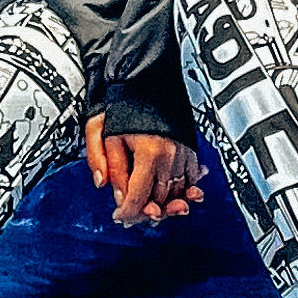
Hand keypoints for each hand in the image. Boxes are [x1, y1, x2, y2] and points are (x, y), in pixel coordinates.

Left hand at [85, 114, 200, 225]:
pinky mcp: (190, 148)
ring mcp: (184, 152)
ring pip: (178, 191)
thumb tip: (108, 188)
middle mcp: (170, 155)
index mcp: (149, 153)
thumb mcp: (105, 133)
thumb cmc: (125, 103)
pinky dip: (186, 189)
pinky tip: (182, 194)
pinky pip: (192, 177)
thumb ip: (107, 164)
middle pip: (160, 199)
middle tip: (134, 216)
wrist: (147, 80)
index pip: (139, 196)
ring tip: (156, 210)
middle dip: (146, 212)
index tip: (120, 216)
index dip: (128, 211)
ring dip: (167, 204)